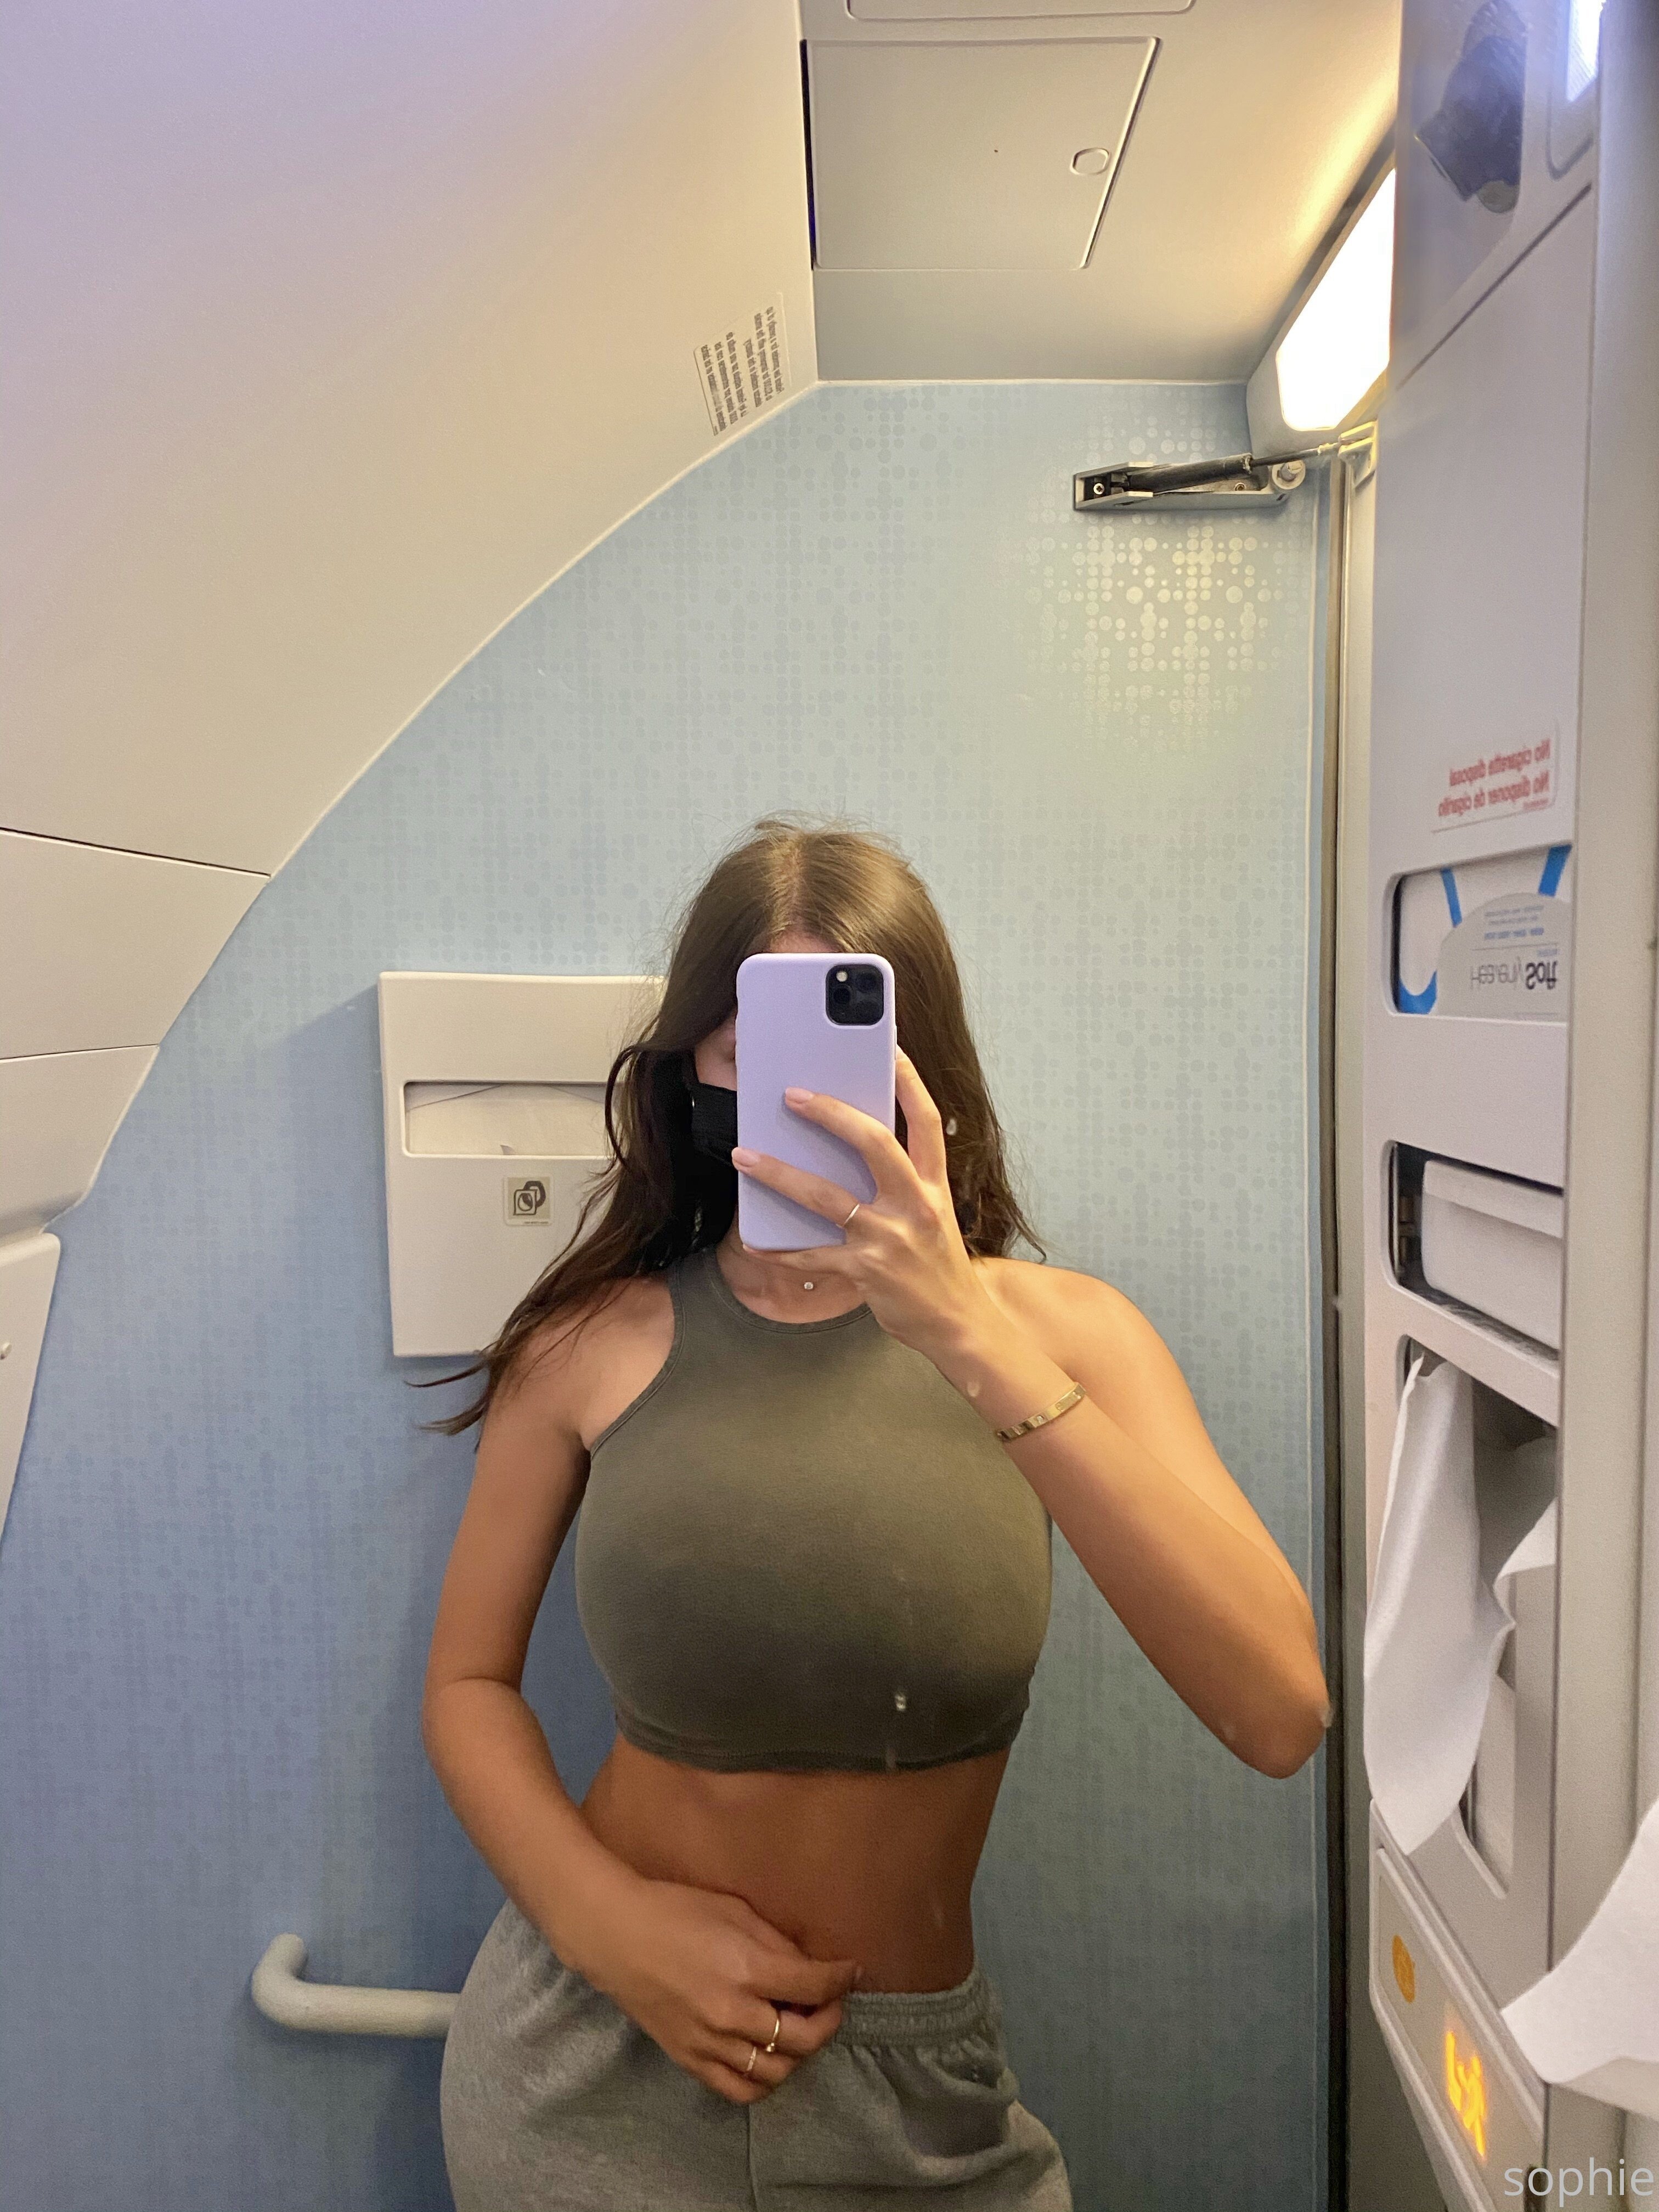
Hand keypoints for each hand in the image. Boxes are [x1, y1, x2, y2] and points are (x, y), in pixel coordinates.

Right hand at [579, 1874, 859, 2103]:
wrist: (615, 1935)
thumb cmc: (675, 1910)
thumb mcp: (735, 1911)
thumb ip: (776, 1943)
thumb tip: (809, 1967)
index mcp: (746, 1969)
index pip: (814, 1987)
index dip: (842, 1979)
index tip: (850, 1972)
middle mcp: (732, 2014)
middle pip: (804, 2038)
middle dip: (829, 2020)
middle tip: (831, 2003)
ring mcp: (709, 2043)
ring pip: (776, 2071)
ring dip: (799, 2052)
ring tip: (798, 2028)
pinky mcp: (689, 2060)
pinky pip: (739, 2089)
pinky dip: (763, 2080)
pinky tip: (768, 2057)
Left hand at [729, 1050, 1002, 1362]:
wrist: (959, 1323)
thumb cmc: (938, 1263)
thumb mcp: (932, 1213)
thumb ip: (900, 1182)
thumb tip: (846, 1147)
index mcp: (933, 1184)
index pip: (926, 1120)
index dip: (909, 1082)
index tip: (889, 1048)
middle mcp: (915, 1204)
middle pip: (874, 1143)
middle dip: (831, 1114)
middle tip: (791, 1095)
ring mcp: (890, 1238)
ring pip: (828, 1197)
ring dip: (781, 1175)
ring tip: (746, 1157)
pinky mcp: (867, 1272)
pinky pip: (813, 1256)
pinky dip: (781, 1250)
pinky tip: (755, 1242)